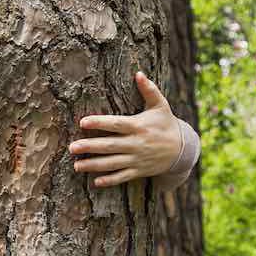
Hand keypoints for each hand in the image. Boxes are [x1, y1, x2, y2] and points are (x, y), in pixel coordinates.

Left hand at [70, 71, 185, 187]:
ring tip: (76, 166)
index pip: (116, 124)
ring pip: (112, 163)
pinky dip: (110, 180)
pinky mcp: (139, 171)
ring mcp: (137, 159)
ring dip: (94, 165)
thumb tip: (138, 73)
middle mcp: (136, 143)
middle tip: (72, 147)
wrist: (183, 149)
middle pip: (109, 145)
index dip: (99, 123)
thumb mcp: (161, 105)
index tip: (83, 122)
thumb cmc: (166, 124)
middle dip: (90, 147)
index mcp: (138, 126)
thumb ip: (149, 90)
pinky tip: (95, 182)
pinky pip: (123, 177)